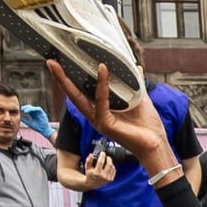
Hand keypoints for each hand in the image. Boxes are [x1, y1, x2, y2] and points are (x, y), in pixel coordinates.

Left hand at [20, 105, 53, 138]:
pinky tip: (29, 111)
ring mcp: (40, 113)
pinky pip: (38, 109)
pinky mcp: (43, 113)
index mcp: (33, 114)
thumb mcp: (29, 123)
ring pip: (34, 107)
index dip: (24, 109)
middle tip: (21, 109)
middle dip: (26, 107)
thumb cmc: (38, 128)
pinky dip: (33, 109)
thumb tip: (19, 118)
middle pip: (31, 107)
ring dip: (29, 108)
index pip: (28, 109)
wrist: (44, 131)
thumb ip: (25, 120)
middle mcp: (36, 113)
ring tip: (24, 111)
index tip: (20, 110)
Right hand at [48, 61, 167, 167]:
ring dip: (68, 81)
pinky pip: (101, 101)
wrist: (156, 144)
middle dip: (61, 78)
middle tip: (51, 62)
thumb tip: (136, 67)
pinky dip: (102, 85)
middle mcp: (96, 115)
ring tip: (60, 65)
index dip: (73, 79)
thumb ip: (135, 84)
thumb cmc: (148, 126)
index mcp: (102, 110)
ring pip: (79, 97)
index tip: (64, 63)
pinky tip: (102, 70)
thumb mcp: (140, 99)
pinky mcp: (105, 124)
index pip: (84, 91)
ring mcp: (99, 120)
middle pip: (74, 94)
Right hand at [81, 151, 116, 188]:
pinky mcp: (111, 180)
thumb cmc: (90, 175)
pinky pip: (114, 171)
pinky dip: (112, 167)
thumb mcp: (87, 168)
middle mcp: (103, 176)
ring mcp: (107, 178)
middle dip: (109, 158)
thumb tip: (91, 154)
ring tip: (108, 161)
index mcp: (96, 172)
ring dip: (111, 162)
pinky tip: (109, 166)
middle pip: (109, 164)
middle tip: (107, 156)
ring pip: (112, 167)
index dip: (102, 156)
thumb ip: (88, 161)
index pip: (101, 162)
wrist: (92, 184)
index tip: (102, 153)